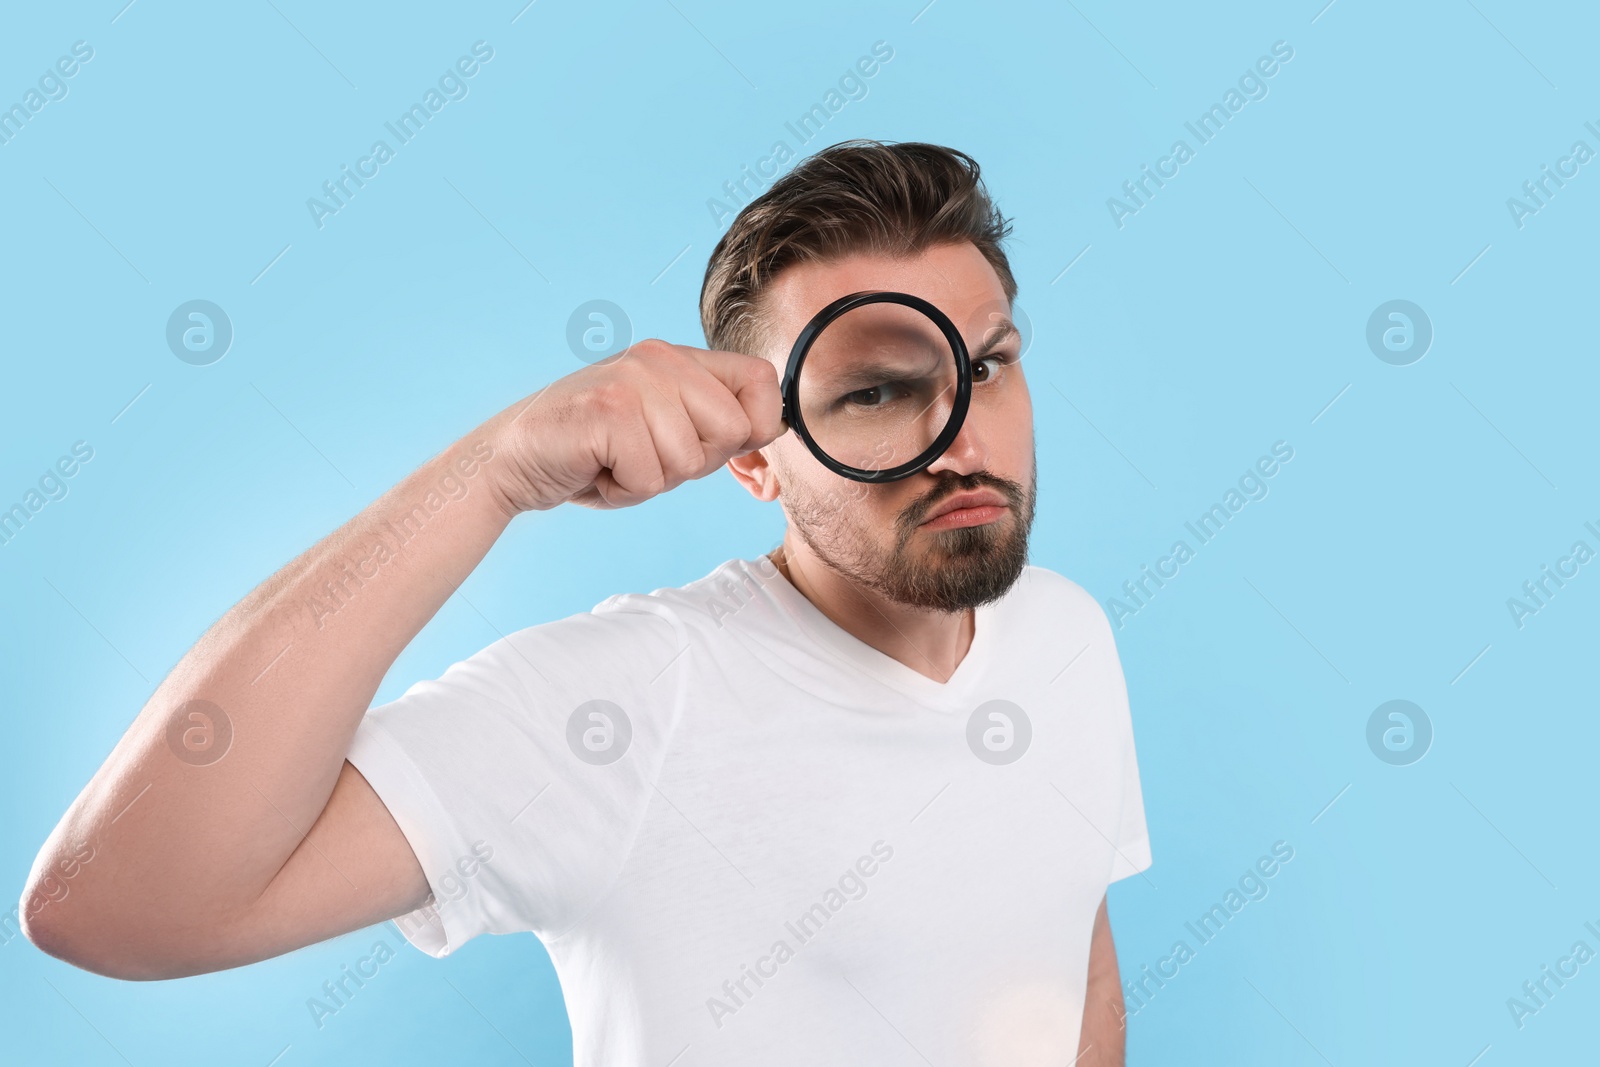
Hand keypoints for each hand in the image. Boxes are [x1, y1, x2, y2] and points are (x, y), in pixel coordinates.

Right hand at [482, 339, 786, 512]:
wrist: (510, 462)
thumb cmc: (594, 456)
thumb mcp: (664, 434)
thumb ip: (713, 426)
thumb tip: (775, 429)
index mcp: (679, 358)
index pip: (761, 380)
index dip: (755, 427)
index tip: (713, 448)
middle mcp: (659, 358)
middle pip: (734, 429)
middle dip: (695, 463)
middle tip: (644, 457)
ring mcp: (632, 380)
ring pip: (690, 460)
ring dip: (652, 481)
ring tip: (613, 462)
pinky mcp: (607, 410)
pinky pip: (650, 477)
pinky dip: (623, 491)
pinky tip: (595, 470)